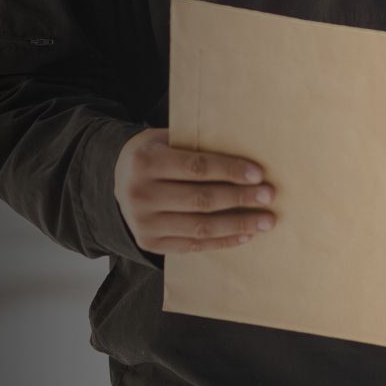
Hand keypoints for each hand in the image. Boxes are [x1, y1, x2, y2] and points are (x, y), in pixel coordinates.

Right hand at [113, 128, 277, 254]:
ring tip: (266, 221)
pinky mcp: (150, 243)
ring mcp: (143, 223)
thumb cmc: (155, 153)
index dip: (230, 171)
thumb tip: (247, 155)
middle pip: (201, 200)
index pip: (197, 167)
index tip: (259, 174)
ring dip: (238, 225)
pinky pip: (193, 245)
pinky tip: (245, 234)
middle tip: (269, 196)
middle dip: (240, 199)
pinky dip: (222, 241)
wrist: (116, 177)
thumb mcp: (167, 139)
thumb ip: (197, 146)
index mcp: (146, 161)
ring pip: (200, 227)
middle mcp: (141, 194)